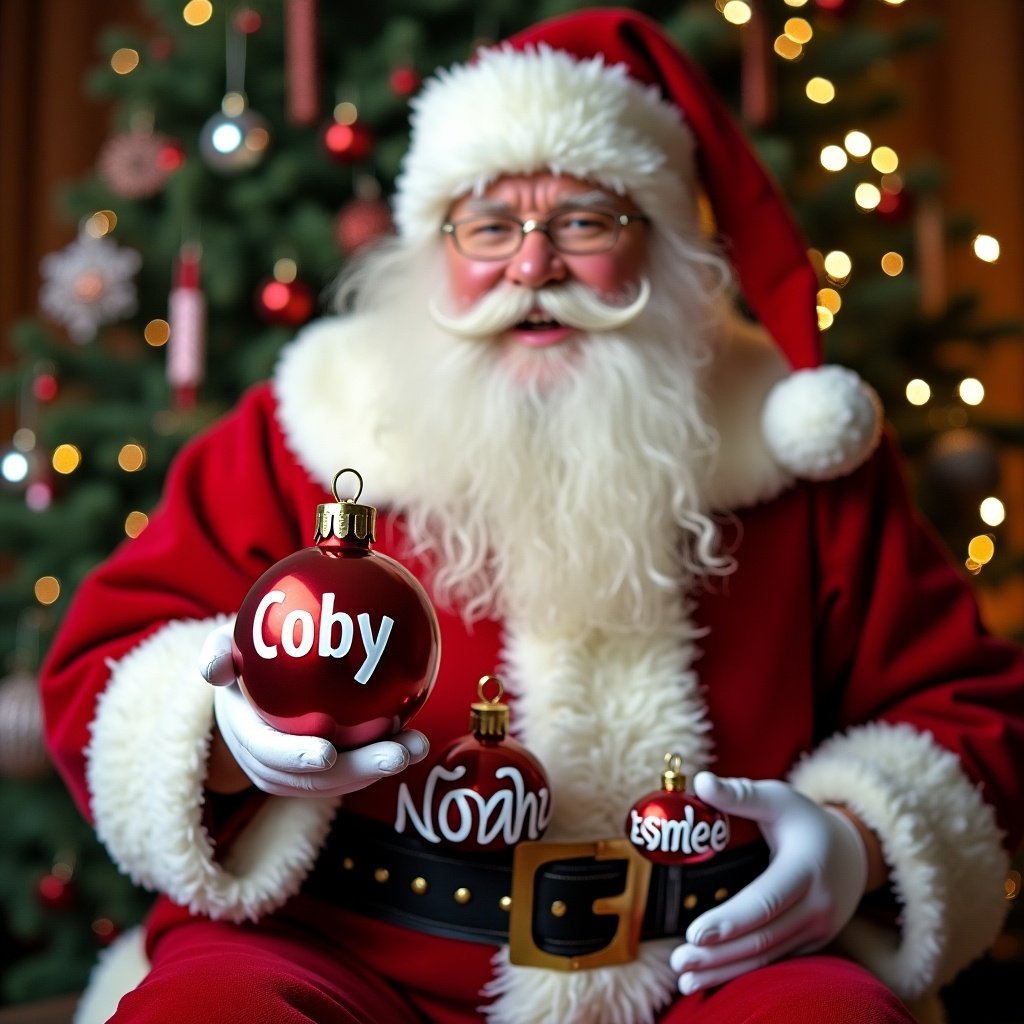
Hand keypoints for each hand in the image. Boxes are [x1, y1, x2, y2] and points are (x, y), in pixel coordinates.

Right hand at [199, 622, 428, 797]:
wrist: (250, 689)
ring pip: (338, 782)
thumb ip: (218, 652)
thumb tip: (213, 668)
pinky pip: (350, 773)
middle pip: (314, 778)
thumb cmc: (244, 659)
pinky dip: (380, 761)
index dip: (295, 756)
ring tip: (417, 747)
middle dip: (358, 771)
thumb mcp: (226, 646)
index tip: (327, 752)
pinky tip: (413, 741)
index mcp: (246, 735)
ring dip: (378, 770)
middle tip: (399, 754)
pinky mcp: (320, 772)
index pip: (268, 752)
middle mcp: (269, 764)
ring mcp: (296, 773)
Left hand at [669, 772, 867, 994]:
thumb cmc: (804, 821)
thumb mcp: (777, 798)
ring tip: (686, 979)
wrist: (851, 853)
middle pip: (762, 937)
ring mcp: (817, 929)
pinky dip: (743, 972)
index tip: (695, 933)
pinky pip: (775, 961)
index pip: (765, 901)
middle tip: (679, 962)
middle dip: (718, 954)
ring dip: (726, 971)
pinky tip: (712, 979)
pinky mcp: (811, 943)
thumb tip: (701, 782)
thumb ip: (739, 794)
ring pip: (767, 956)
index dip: (730, 920)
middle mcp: (816, 905)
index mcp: (806, 868)